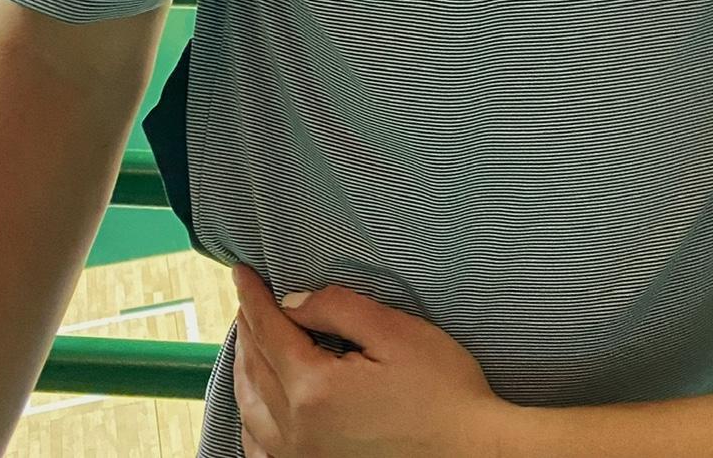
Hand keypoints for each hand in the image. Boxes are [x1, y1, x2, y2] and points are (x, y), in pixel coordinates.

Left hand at [231, 264, 512, 457]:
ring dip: (244, 370)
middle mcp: (297, 430)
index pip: (270, 331)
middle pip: (255, 369)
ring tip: (248, 342)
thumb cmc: (443, 393)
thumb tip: (294, 301)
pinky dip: (251, 419)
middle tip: (246, 299)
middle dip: (248, 328)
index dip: (254, 297)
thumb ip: (340, 309)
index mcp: (315, 390)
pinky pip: (261, 448)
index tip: (242, 273)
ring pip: (250, 410)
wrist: (470, 452)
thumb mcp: (397, 334)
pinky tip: (255, 407)